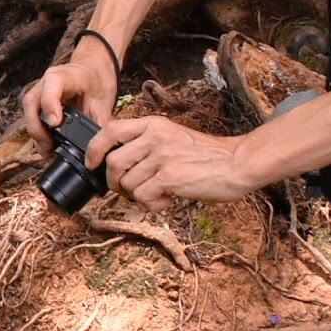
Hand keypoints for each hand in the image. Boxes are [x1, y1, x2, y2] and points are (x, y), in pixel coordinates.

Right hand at [21, 53, 116, 145]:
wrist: (92, 74)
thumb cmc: (96, 85)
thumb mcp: (103, 103)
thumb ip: (97, 124)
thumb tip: (95, 148)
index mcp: (67, 76)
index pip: (52, 84)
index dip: (50, 103)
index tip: (55, 123)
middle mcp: (47, 81)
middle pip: (32, 101)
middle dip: (37, 126)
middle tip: (48, 145)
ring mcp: (39, 91)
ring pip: (28, 111)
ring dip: (35, 132)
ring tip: (48, 150)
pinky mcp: (37, 102)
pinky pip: (31, 117)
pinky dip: (37, 133)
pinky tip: (47, 145)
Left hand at [91, 115, 263, 207]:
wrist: (237, 163)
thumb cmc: (206, 156)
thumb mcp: (172, 137)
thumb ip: (147, 145)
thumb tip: (118, 167)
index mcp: (153, 124)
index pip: (110, 130)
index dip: (94, 149)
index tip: (92, 164)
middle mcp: (154, 136)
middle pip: (113, 163)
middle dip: (115, 183)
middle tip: (129, 192)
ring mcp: (162, 156)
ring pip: (127, 184)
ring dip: (137, 197)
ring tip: (158, 195)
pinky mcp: (169, 176)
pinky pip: (143, 196)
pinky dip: (151, 205)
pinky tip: (167, 201)